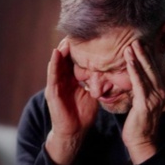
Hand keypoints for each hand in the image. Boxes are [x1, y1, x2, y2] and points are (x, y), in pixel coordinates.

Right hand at [44, 39, 97, 164]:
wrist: (75, 132)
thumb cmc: (83, 114)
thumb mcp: (92, 94)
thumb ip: (97, 82)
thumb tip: (112, 71)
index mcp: (71, 80)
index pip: (74, 60)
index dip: (79, 48)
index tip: (87, 35)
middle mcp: (62, 80)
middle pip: (64, 58)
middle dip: (68, 45)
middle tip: (75, 31)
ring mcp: (55, 85)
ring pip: (57, 63)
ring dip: (60, 50)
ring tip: (65, 37)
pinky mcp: (52, 92)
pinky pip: (52, 75)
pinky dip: (54, 64)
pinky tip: (56, 54)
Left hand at [122, 40, 164, 164]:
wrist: (141, 141)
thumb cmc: (138, 122)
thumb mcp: (141, 101)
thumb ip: (140, 89)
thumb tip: (134, 77)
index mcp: (160, 91)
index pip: (153, 69)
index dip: (147, 55)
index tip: (140, 42)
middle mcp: (160, 92)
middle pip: (152, 68)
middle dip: (144, 52)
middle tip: (135, 38)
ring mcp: (154, 98)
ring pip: (146, 73)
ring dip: (138, 58)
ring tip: (131, 45)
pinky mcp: (145, 104)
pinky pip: (139, 84)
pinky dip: (134, 71)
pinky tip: (129, 61)